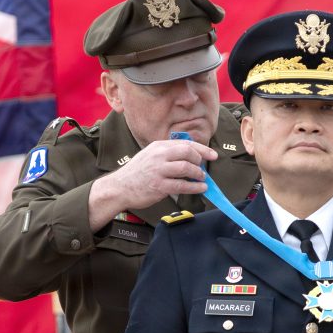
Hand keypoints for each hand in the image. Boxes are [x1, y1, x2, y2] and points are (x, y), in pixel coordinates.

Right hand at [88, 138, 216, 230]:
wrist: (120, 187)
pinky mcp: (159, 186)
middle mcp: (159, 155)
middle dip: (200, 160)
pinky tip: (200, 188)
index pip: (185, 144)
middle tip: (203, 169)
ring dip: (198, 174)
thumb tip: (191, 157)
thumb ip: (168, 154)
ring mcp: (158, 170)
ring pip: (186, 168)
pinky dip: (194, 187)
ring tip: (201, 179)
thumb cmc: (137, 173)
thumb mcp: (150, 155)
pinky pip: (182, 186)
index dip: (202, 149)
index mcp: (158, 146)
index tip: (213, 155)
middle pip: (188, 152)